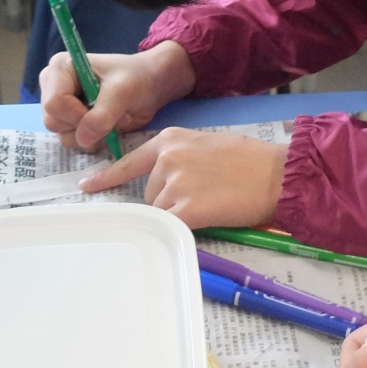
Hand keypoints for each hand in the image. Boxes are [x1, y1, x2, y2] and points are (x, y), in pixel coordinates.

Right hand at [40, 41, 195, 151]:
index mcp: (60, 68)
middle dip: (85, 125)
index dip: (76, 115)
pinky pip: (74, 142)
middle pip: (54, 122)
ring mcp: (61, 107)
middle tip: (111, 114)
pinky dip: (94, 140)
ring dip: (92, 135)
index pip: (54, 103)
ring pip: (63, 136)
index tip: (102, 112)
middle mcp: (53, 87)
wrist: (149, 86)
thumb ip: (103, 114)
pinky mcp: (70, 123)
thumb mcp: (123, 91)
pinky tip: (108, 126)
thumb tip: (83, 138)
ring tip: (112, 118)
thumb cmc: (136, 78)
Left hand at [81, 128, 285, 228]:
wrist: (278, 174)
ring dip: (179, 214)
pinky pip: (171, 226)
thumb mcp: (206, 146)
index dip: (107, 177)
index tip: (87, 187)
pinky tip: (204, 219)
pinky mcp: (188, 209)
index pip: (128, 161)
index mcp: (170, 139)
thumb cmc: (250, 160)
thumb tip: (166, 181)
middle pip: (148, 192)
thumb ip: (179, 158)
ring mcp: (176, 183)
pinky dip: (183, 228)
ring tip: (211, 203)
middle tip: (204, 195)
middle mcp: (167, 158)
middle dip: (168, 200)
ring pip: (160, 211)